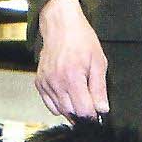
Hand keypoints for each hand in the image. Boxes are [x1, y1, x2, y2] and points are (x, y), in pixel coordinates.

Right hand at [35, 0, 108, 117]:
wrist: (60, 25)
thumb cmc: (82, 40)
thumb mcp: (98, 62)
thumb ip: (99, 88)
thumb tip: (102, 110)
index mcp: (73, 78)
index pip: (83, 111)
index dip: (93, 116)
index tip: (99, 113)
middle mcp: (56, 83)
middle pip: (71, 113)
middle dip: (83, 113)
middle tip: (90, 104)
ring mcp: (46, 83)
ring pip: (59, 110)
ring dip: (71, 109)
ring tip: (79, 96)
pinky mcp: (39, 82)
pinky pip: (49, 104)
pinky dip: (59, 104)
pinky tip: (67, 92)